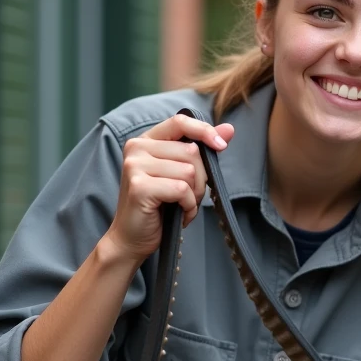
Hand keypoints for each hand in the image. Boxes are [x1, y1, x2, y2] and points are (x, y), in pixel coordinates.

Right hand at [102, 114, 234, 264]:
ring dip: (194, 195)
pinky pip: (182, 189)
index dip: (204, 131)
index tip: (221, 146)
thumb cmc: (159, 206)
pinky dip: (188, 205)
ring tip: (180, 205)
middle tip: (187, 196)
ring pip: (189, 171)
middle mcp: (137, 148)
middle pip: (191, 151)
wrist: (132, 238)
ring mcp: (135, 166)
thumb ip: (202, 149)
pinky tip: (178, 213)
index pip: (180, 121)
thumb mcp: (181, 173)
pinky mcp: (140, 187)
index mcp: (146, 140)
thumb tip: (228, 129)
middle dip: (200, 178)